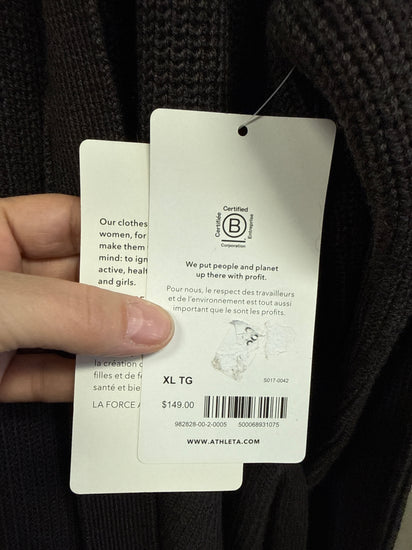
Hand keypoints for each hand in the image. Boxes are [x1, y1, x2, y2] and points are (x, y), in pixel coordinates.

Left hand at [0, 194, 173, 401]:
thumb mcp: (4, 305)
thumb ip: (74, 313)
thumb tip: (145, 323)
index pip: (71, 221)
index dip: (121, 234)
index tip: (167, 248)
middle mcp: (5, 279)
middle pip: (81, 282)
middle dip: (128, 298)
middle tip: (175, 307)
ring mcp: (5, 329)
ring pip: (73, 333)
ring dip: (115, 348)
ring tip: (161, 351)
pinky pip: (53, 376)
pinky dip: (86, 385)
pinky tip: (119, 387)